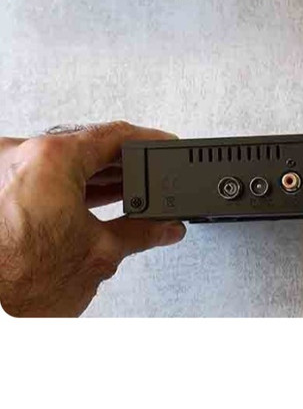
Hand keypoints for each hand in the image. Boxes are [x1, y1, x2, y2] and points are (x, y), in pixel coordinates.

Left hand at [0, 121, 185, 316]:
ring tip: (127, 195)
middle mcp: (19, 156)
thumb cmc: (17, 286)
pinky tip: (92, 200)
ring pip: (62, 161)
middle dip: (123, 165)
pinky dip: (68, 186)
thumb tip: (164, 227)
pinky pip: (40, 175)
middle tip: (153, 178)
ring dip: (96, 177)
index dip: (149, 140)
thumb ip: (140, 232)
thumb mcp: (98, 255)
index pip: (113, 135)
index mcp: (49, 158)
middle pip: (87, 147)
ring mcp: (2, 174)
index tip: (166, 143)